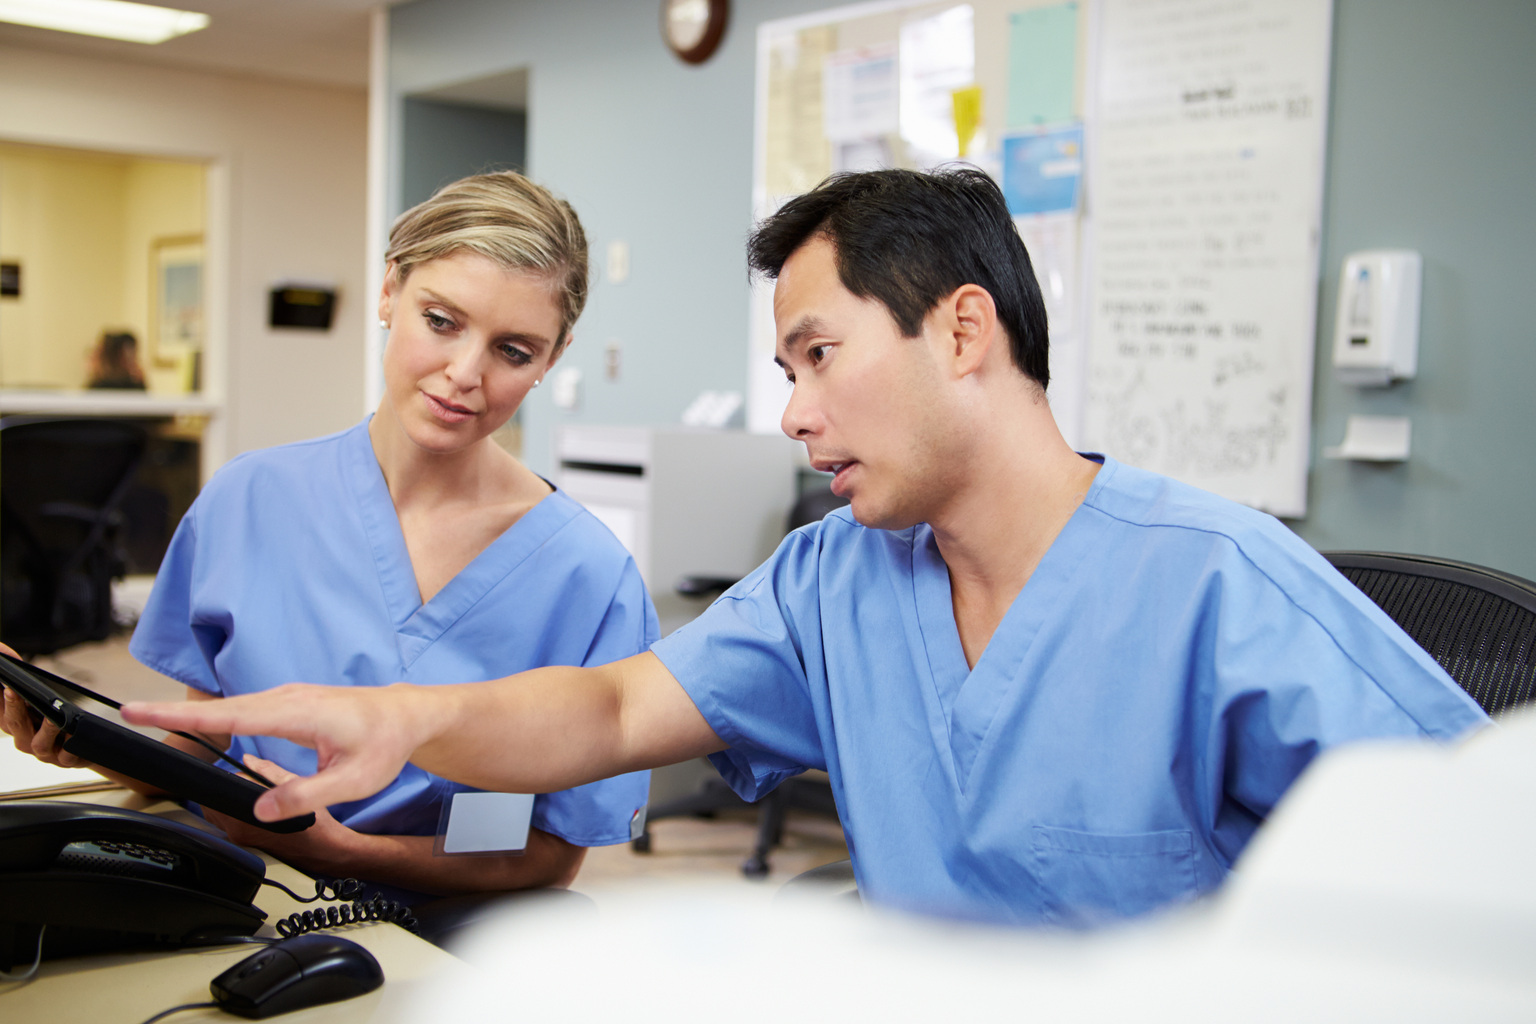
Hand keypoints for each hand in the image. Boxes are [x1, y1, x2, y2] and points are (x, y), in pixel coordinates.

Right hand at [2, 684, 90, 768]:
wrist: (84, 748)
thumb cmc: (58, 721)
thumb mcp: (41, 705)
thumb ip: (28, 688)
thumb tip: (12, 660)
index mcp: (16, 726)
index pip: (1, 712)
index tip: (2, 685)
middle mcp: (25, 741)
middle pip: (14, 725)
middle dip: (13, 708)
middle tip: (11, 691)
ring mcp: (46, 753)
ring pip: (39, 744)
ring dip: (45, 729)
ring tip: (51, 717)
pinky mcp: (66, 761)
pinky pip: (66, 755)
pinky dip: (69, 744)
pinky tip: (73, 732)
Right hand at [122, 682, 439, 822]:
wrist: (406, 716)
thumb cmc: (385, 743)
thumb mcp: (354, 781)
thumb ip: (306, 795)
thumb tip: (260, 810)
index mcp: (298, 714)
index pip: (229, 716)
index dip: (183, 716)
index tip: (144, 711)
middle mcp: (287, 699)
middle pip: (220, 708)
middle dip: (174, 711)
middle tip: (130, 714)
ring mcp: (286, 699)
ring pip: (231, 708)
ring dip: (192, 713)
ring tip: (150, 719)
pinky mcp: (287, 705)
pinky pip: (244, 710)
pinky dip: (217, 716)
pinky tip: (199, 725)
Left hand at [203, 755, 365, 878]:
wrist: (323, 849)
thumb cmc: (313, 822)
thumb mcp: (294, 785)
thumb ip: (267, 771)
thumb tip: (248, 760)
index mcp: (246, 815)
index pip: (222, 788)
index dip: (230, 775)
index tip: (244, 772)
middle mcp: (237, 830)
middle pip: (215, 802)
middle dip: (227, 788)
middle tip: (248, 781)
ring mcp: (238, 839)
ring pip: (219, 813)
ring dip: (230, 801)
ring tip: (253, 794)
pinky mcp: (242, 844)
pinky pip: (228, 823)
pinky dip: (236, 812)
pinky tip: (256, 808)